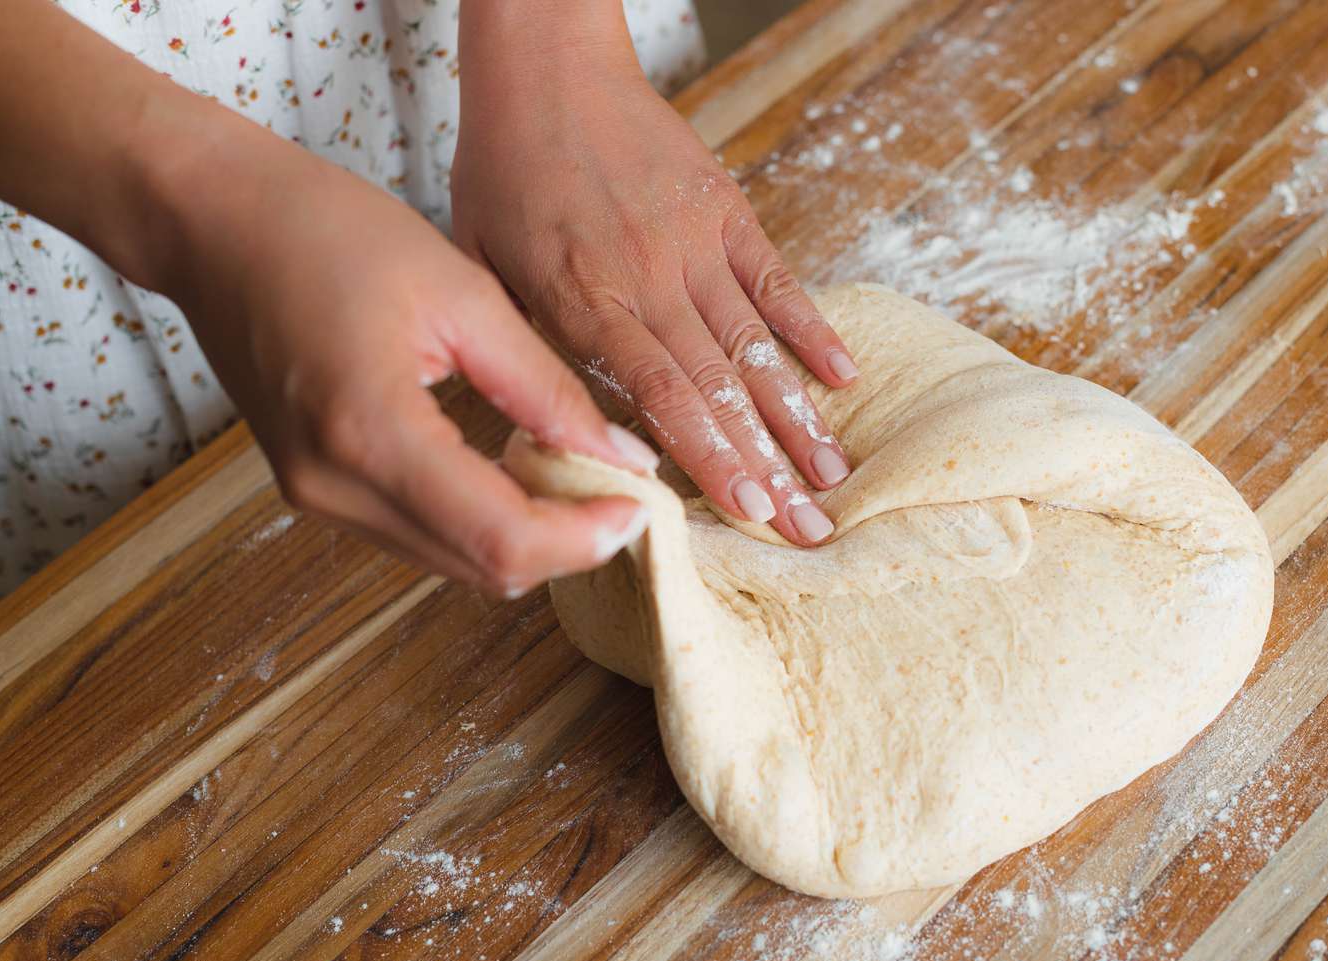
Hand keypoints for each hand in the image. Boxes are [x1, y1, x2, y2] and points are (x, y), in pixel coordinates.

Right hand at [158, 115, 659, 596]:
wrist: (213, 224)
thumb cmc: (328, 233)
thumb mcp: (463, 296)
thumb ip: (546, 389)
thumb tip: (622, 457)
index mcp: (371, 432)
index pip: (502, 539)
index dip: (584, 540)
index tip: (639, 507)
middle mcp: (335, 486)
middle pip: (481, 569)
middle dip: (566, 546)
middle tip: (622, 496)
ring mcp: (316, 497)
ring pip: (454, 564)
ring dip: (526, 538)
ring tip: (579, 481)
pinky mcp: (314, 490)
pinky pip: (419, 536)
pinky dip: (480, 522)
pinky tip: (515, 472)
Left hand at [451, 11, 858, 545]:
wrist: (545, 66)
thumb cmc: (505, 170)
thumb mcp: (484, 267)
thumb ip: (530, 349)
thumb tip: (563, 431)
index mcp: (583, 299)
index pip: (660, 396)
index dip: (710, 457)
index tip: (747, 511)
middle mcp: (648, 278)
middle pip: (720, 387)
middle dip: (768, 464)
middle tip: (808, 527)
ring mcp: (694, 243)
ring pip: (757, 344)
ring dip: (799, 416)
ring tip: (835, 476)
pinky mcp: (724, 210)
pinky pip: (776, 278)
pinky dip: (813, 328)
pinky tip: (843, 377)